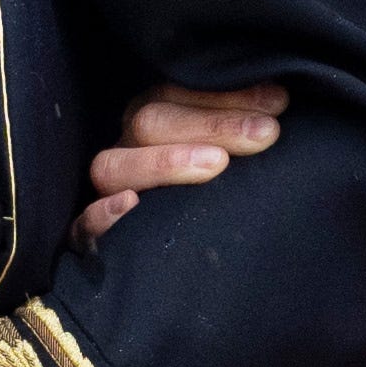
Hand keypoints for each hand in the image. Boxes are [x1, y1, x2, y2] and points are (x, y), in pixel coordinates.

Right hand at [72, 81, 284, 245]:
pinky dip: (101, 215)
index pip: (177, 93)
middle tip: (264, 134)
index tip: (278, 104)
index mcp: (155, 120)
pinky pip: (81, 225)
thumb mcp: (231, 156)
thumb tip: (283, 101)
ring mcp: (106, 193)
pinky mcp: (91, 239)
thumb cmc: (220, 196)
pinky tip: (130, 206)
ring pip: (112, 166)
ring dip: (164, 162)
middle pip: (149, 122)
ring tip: (217, 165)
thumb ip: (246, 130)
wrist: (185, 273)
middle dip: (212, 124)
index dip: (227, 97)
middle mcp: (127, 149)